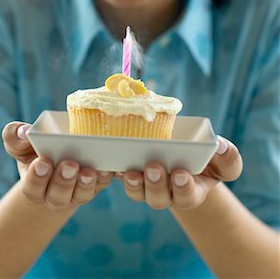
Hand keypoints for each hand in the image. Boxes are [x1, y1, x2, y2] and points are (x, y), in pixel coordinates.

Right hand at [2, 121, 112, 210]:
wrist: (56, 156)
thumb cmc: (36, 150)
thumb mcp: (22, 143)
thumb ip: (15, 136)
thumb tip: (23, 131)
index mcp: (34, 185)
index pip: (32, 188)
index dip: (37, 178)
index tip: (42, 162)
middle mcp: (55, 194)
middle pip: (58, 195)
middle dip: (63, 181)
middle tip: (69, 165)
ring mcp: (76, 192)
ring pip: (81, 194)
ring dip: (85, 183)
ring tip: (88, 170)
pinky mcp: (95, 185)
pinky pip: (101, 185)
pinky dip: (104, 177)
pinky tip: (107, 168)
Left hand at [118, 136, 242, 209]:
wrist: (186, 153)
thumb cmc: (208, 159)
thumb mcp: (223, 158)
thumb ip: (228, 157)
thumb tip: (219, 146)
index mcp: (191, 192)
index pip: (188, 196)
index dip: (183, 188)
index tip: (181, 174)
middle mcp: (168, 194)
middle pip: (160, 198)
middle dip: (157, 185)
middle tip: (155, 167)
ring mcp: (148, 186)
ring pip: (139, 193)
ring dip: (135, 184)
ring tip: (132, 172)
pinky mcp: (133, 175)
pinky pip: (123, 179)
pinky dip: (118, 173)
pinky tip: (115, 165)